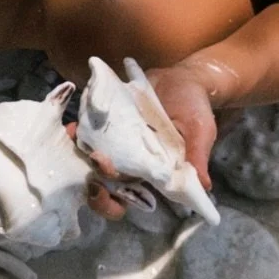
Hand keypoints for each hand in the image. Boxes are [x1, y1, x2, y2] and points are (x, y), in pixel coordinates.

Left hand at [81, 59, 221, 222]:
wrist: (184, 76)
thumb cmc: (194, 108)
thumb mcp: (201, 130)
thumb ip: (197, 155)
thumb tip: (204, 186)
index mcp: (151, 172)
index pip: (128, 196)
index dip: (112, 201)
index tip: (103, 191)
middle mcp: (131, 161)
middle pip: (104, 182)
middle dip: (92, 179)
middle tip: (95, 159)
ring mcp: (117, 141)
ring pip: (91, 158)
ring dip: (80, 153)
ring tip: (76, 137)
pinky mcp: (109, 120)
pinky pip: (89, 129)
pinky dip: (79, 129)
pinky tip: (73, 124)